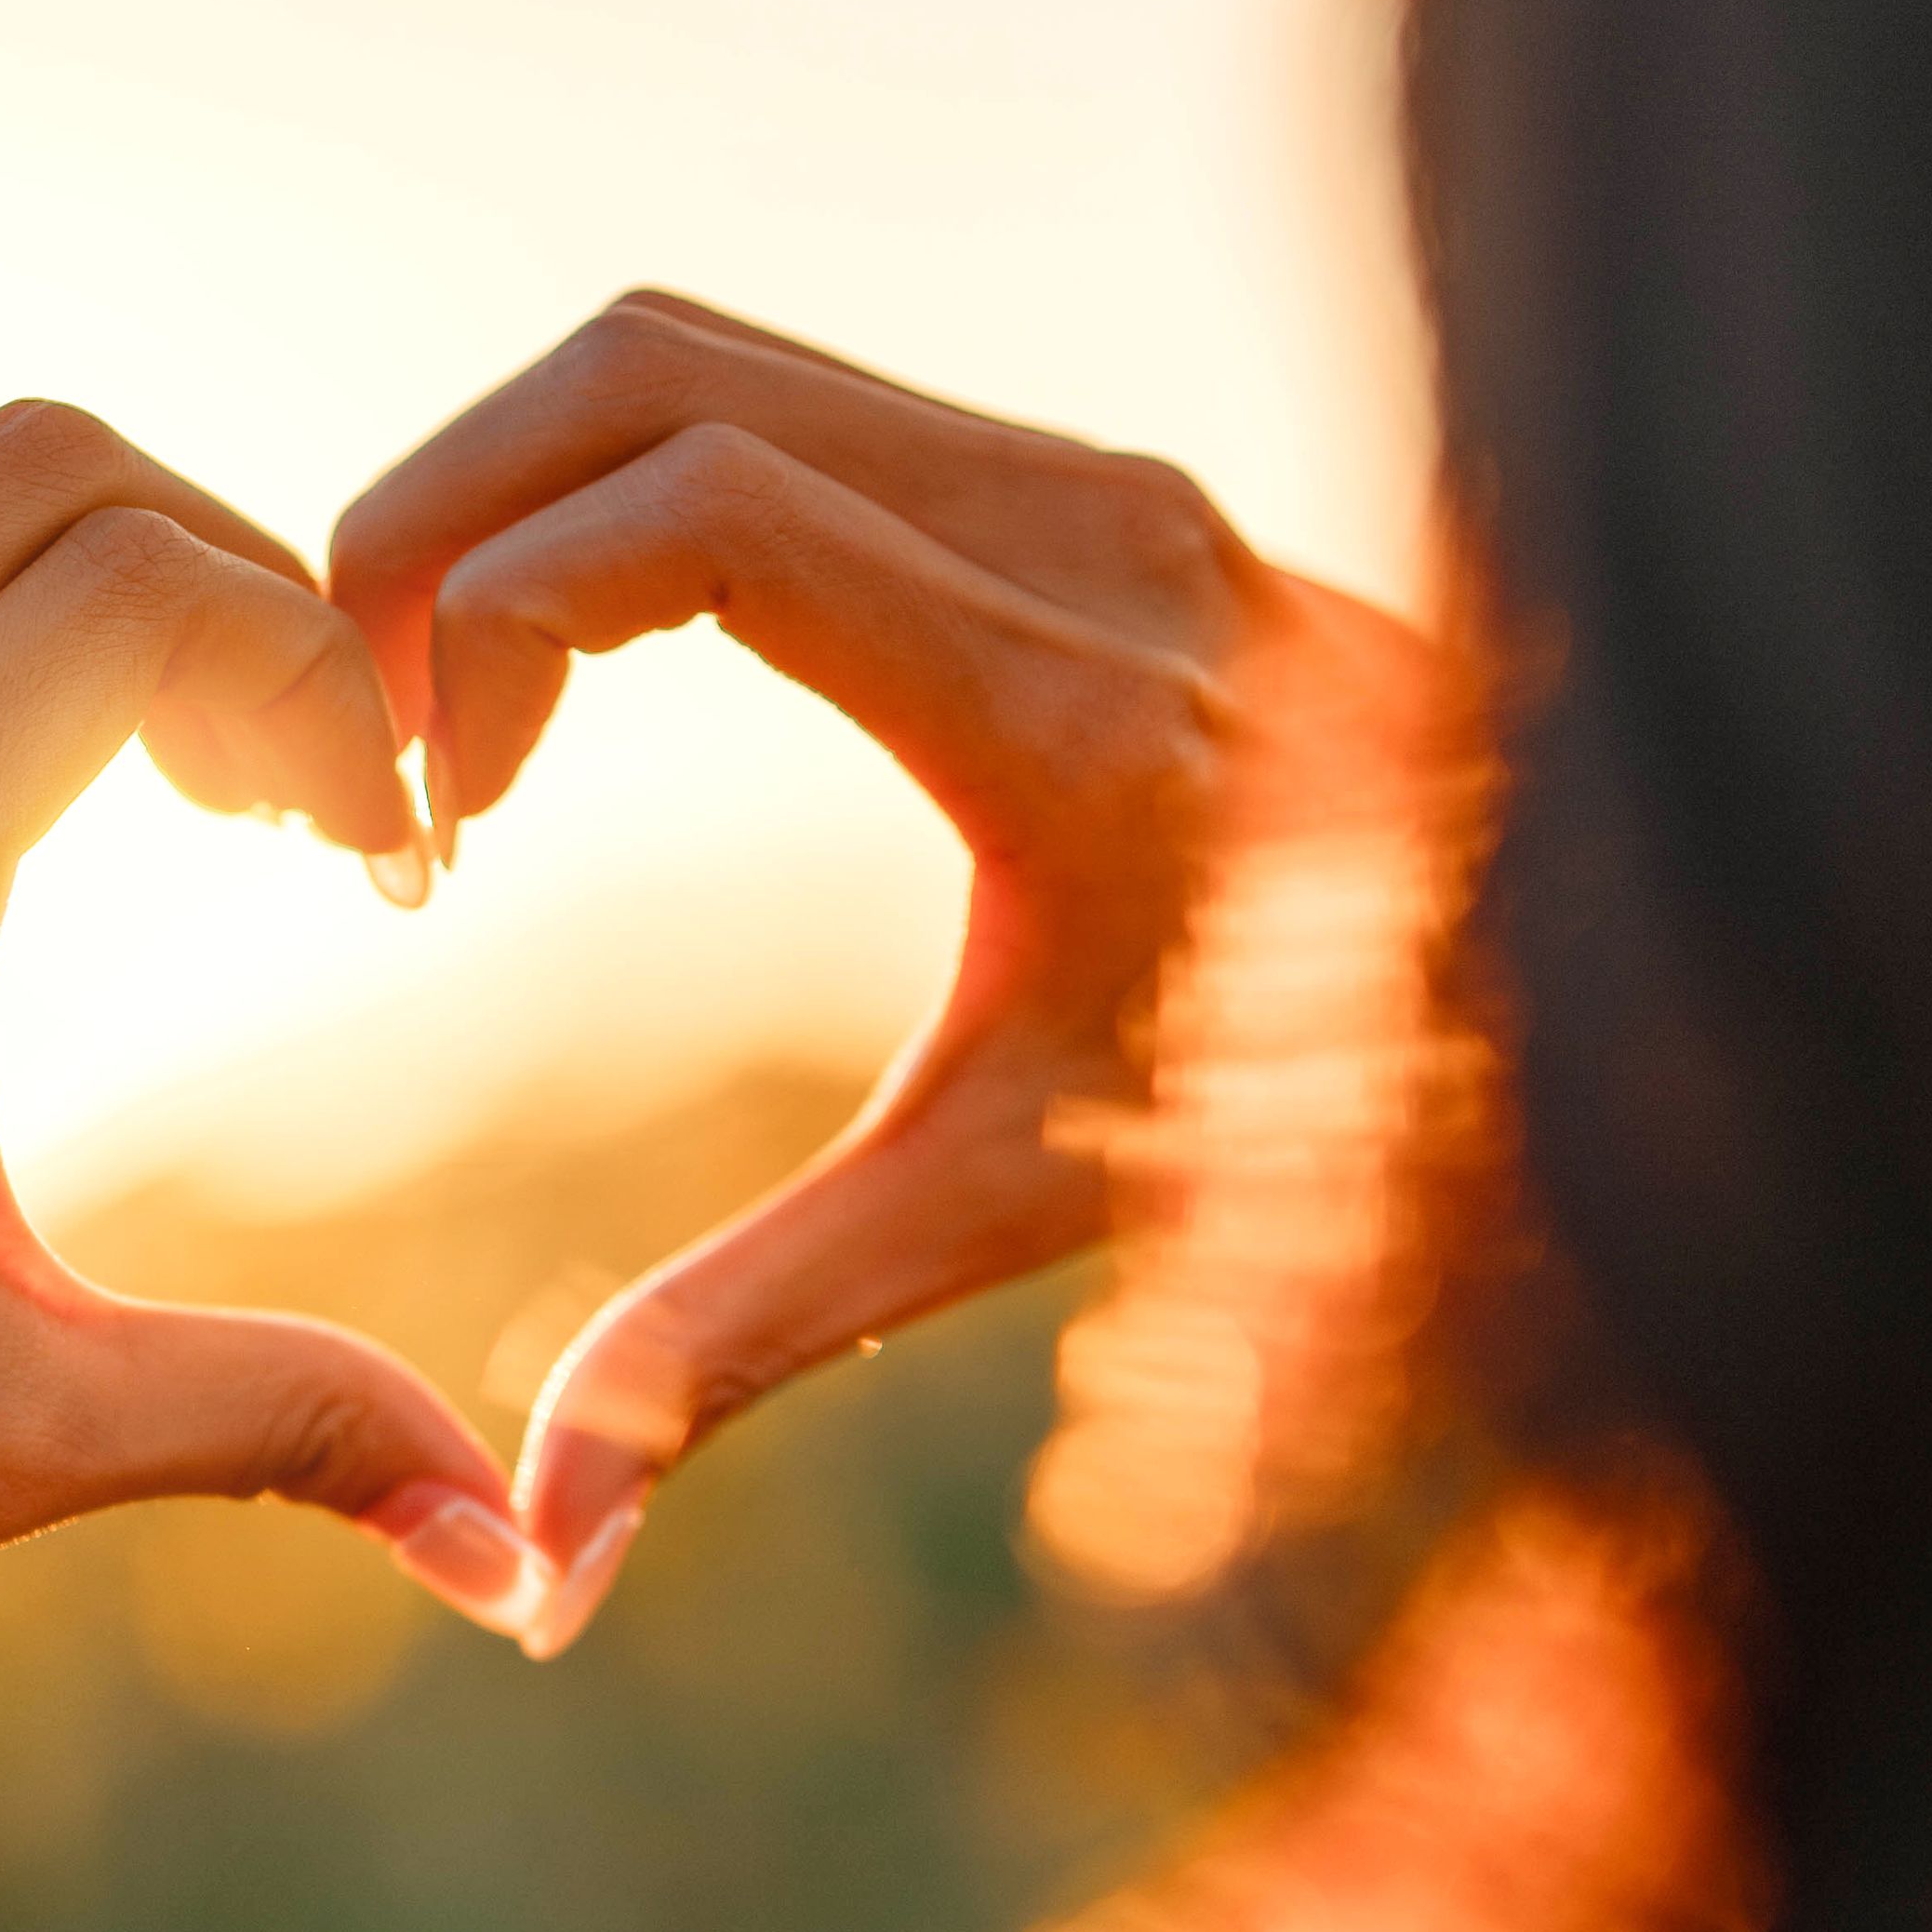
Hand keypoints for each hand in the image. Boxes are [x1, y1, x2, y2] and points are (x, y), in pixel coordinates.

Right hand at [324, 293, 1440, 1650]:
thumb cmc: (1310, 1124)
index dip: (491, 621)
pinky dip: (615, 489)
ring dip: (514, 495)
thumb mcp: (1009, 1223)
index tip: (432, 823)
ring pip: (694, 356)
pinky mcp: (1075, 472)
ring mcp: (1088, 473)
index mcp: (1070, 704)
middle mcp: (1086, 533)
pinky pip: (772, 397)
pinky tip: (571, 673)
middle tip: (362, 737)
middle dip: (438, 524)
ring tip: (438, 709)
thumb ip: (748, 1352)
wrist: (1569, 986)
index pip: (698, 514)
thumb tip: (543, 1576)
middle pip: (647, 378)